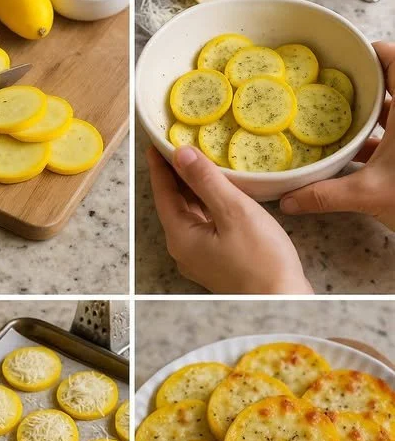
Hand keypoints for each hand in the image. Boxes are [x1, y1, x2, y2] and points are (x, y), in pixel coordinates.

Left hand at [148, 145, 312, 293]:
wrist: (283, 299)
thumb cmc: (261, 259)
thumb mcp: (234, 211)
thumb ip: (205, 180)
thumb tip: (181, 154)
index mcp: (180, 237)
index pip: (163, 193)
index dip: (160, 165)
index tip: (157, 141)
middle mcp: (184, 248)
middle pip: (175, 204)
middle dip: (177, 174)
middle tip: (182, 144)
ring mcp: (200, 257)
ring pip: (191, 214)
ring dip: (194, 188)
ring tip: (201, 160)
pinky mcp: (217, 260)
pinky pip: (205, 224)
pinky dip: (208, 204)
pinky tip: (220, 190)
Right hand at [280, 41, 394, 230]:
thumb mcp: (367, 194)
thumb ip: (325, 195)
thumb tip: (288, 200)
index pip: (394, 60)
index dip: (372, 53)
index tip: (345, 58)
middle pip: (391, 84)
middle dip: (362, 86)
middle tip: (332, 88)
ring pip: (393, 111)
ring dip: (370, 113)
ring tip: (337, 117)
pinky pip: (394, 135)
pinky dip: (377, 137)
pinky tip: (355, 151)